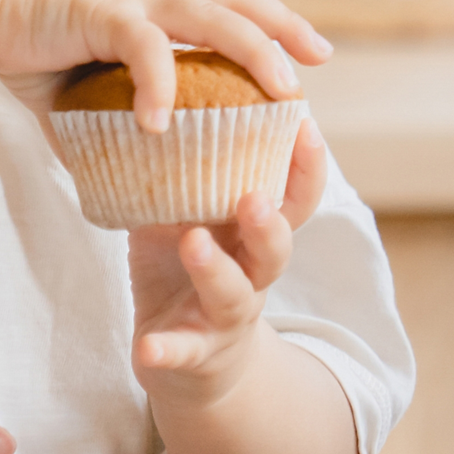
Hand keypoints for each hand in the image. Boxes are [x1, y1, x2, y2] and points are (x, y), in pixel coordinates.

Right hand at [0, 0, 323, 127]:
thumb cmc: (29, 44)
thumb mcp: (80, 93)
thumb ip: (104, 125)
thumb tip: (111, 174)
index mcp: (156, 11)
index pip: (229, 9)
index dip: (272, 27)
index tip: (308, 55)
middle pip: (238, 3)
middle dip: (283, 28)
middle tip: (318, 59)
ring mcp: (133, 3)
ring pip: (211, 18)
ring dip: (251, 52)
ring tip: (281, 90)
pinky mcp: (102, 14)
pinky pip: (144, 49)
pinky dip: (159, 85)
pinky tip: (162, 124)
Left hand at [130, 121, 332, 406]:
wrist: (189, 362)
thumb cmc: (191, 270)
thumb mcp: (193, 215)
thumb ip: (187, 171)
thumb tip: (161, 91)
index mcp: (253, 236)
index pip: (293, 199)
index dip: (306, 167)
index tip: (305, 124)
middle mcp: (251, 276)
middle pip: (276, 250)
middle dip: (269, 224)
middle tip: (253, 196)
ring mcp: (224, 318)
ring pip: (233, 296)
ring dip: (215, 271)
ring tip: (193, 243)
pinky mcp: (190, 353)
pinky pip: (180, 353)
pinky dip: (166, 351)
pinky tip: (147, 349)